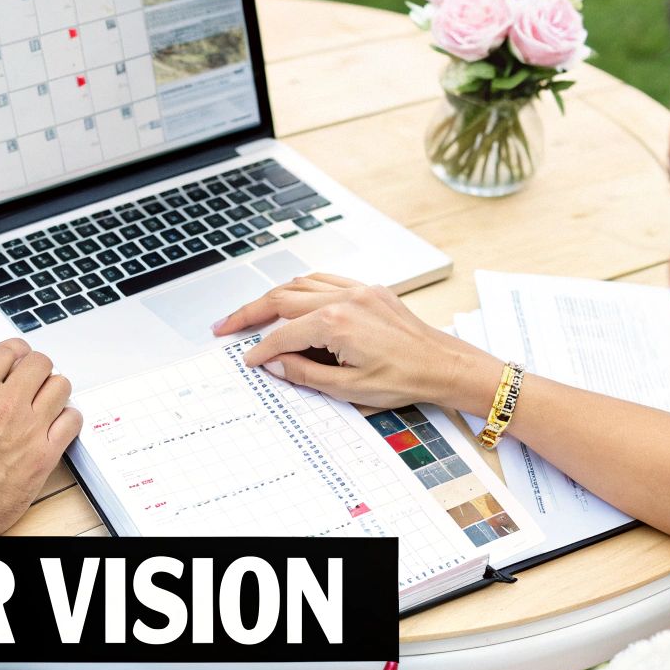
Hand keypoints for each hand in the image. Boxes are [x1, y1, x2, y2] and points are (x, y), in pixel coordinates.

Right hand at [0, 339, 80, 535]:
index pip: (8, 351)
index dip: (14, 351)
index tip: (17, 357)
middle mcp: (5, 405)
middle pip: (40, 363)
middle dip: (34, 367)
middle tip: (30, 378)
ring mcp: (29, 430)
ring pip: (61, 386)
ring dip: (52, 389)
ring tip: (43, 400)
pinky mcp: (44, 456)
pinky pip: (73, 421)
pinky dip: (67, 417)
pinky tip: (54, 424)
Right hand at [214, 273, 500, 410]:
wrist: (444, 365)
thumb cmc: (405, 378)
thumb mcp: (349, 389)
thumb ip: (306, 374)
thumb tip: (277, 364)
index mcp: (336, 323)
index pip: (283, 335)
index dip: (261, 350)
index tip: (248, 360)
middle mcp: (344, 299)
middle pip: (282, 298)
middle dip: (250, 313)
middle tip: (226, 326)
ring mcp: (358, 290)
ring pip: (302, 283)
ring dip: (274, 296)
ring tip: (253, 312)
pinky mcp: (370, 290)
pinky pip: (326, 280)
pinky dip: (303, 287)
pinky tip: (294, 298)